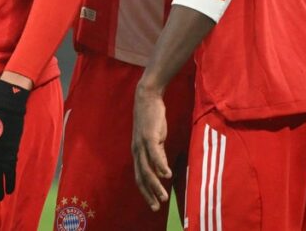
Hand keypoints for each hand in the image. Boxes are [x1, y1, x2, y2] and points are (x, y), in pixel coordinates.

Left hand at [132, 83, 171, 210]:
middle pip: (141, 176)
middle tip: (157, 207)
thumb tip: (163, 171)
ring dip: (155, 184)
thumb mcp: (155, 140)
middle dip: (149, 193)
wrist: (147, 98)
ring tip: (163, 197)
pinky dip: (161, 166)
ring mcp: (142, 144)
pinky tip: (168, 175)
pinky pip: (155, 154)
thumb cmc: (152, 119)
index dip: (145, 191)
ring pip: (147, 169)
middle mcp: (137, 150)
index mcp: (137, 152)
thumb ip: (157, 154)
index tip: (154, 205)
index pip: (139, 176)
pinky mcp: (149, 136)